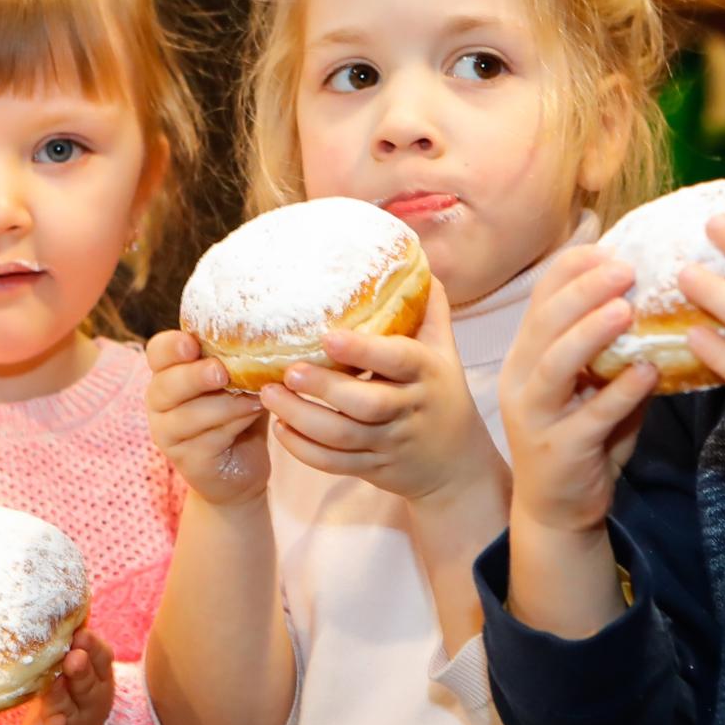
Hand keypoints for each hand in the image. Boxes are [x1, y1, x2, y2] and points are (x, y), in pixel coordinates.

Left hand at [16, 628, 114, 724]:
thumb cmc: (70, 692)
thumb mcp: (79, 667)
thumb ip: (73, 640)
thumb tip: (67, 595)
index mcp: (98, 675)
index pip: (100, 658)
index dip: (93, 646)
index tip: (81, 633)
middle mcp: (91, 698)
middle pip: (88, 682)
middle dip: (81, 668)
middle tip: (73, 655)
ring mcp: (76, 721)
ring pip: (69, 707)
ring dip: (63, 695)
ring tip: (56, 682)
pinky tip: (53, 724)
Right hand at [144, 329, 269, 505]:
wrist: (242, 471)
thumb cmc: (239, 415)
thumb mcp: (239, 382)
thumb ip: (240, 360)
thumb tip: (268, 333)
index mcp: (168, 373)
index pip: (157, 352)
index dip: (170, 346)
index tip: (191, 344)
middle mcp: (159, 402)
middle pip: (165, 384)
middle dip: (194, 376)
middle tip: (221, 372)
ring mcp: (168, 434)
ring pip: (189, 414)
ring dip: (225, 403)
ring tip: (256, 396)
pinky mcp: (186, 460)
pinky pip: (208, 439)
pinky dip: (234, 424)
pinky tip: (254, 413)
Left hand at [261, 281, 502, 505]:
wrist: (456, 465)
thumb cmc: (442, 393)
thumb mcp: (444, 350)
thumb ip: (428, 308)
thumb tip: (413, 257)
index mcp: (427, 372)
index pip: (398, 360)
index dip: (364, 350)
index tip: (328, 337)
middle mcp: (410, 408)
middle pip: (366, 404)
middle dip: (324, 388)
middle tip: (287, 369)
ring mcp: (390, 442)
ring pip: (343, 436)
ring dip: (302, 418)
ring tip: (268, 395)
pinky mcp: (373, 467)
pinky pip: (335, 463)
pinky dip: (305, 450)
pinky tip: (280, 428)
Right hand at [500, 245, 662, 534]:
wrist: (556, 510)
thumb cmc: (581, 437)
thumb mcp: (590, 386)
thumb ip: (613, 348)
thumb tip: (659, 300)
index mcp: (527, 354)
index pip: (541, 297)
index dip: (573, 270)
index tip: (611, 248)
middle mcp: (522, 378)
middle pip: (545, 322)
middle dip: (584, 289)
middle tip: (625, 268)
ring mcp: (535, 415)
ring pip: (554, 364)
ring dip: (590, 332)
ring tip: (626, 308)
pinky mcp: (559, 450)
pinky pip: (590, 416)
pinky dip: (619, 392)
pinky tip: (648, 372)